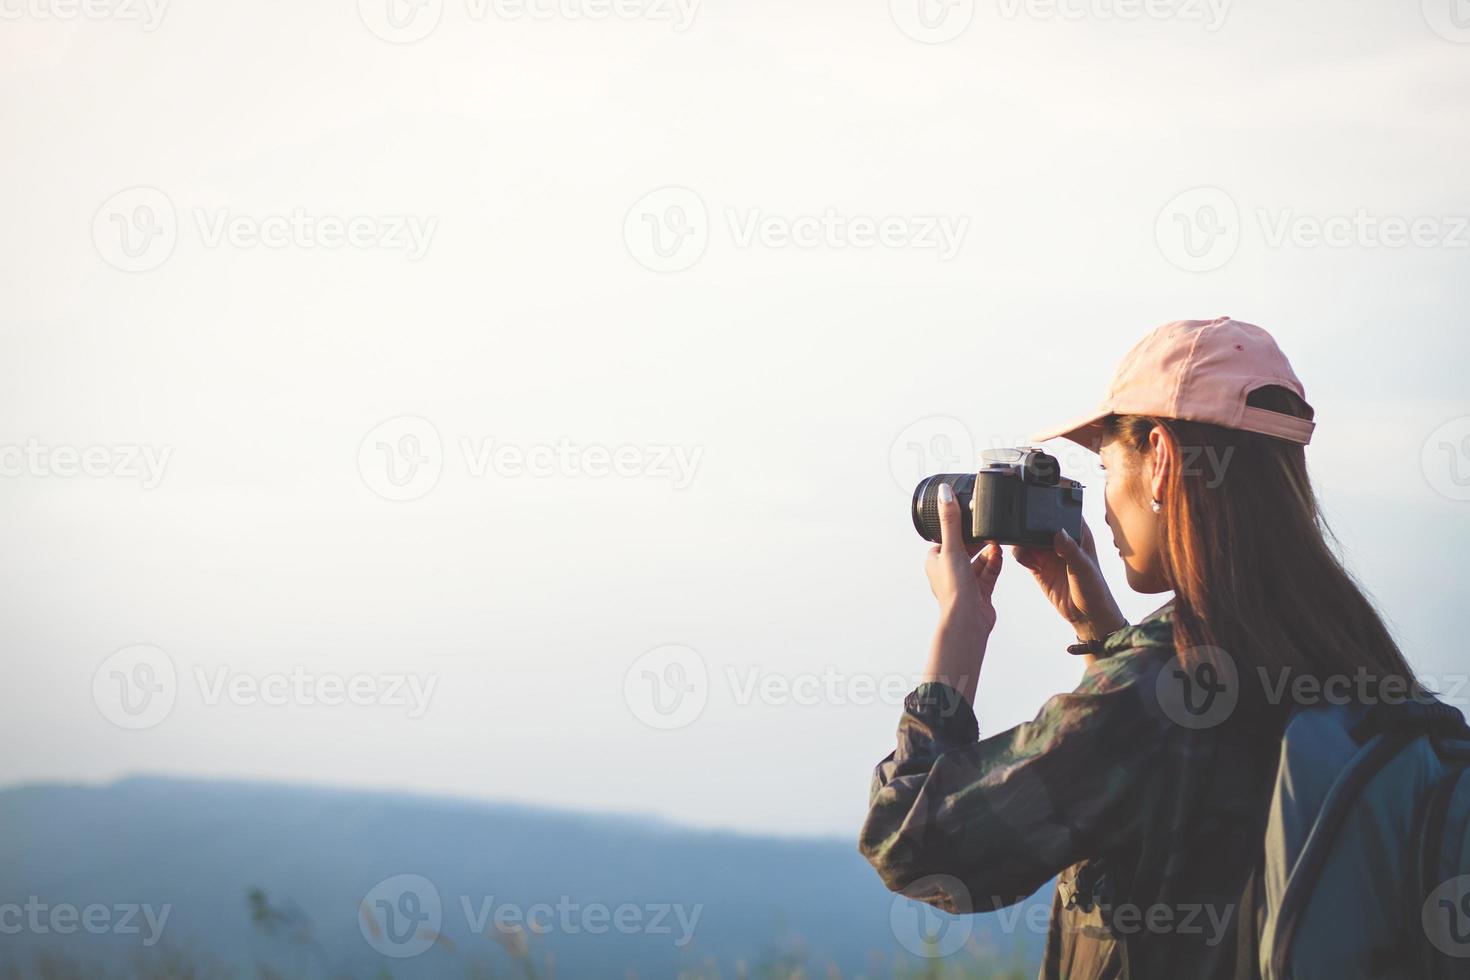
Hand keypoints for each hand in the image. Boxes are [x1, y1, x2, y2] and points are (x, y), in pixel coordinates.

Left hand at [924, 483, 1003, 630]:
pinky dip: (994, 564)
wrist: (968, 619)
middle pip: (966, 548)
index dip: (959, 528)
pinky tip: (1000, 556)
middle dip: (978, 541)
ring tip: (996, 544)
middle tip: (988, 531)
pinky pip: (989, 572)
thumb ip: (950, 519)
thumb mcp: (952, 547)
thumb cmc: (954, 587)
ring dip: (988, 552)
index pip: (946, 538)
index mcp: (936, 561)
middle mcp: (948, 571)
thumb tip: (944, 492)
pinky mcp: (980, 592)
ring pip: (979, 560)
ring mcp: (965, 582)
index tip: (971, 518)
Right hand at [1011, 520, 1126, 640]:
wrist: (1086, 614)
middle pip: (1038, 523)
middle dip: (1029, 527)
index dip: (1049, 508)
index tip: (1037, 508)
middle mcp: (1061, 539)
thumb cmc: (1094, 589)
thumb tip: (1058, 533)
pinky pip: (1023, 554)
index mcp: (1077, 532)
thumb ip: (1070, 550)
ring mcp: (1048, 552)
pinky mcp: (1037, 565)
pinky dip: (1021, 557)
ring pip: (1027, 538)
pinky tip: (1032, 566)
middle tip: (1027, 537)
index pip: (1061, 512)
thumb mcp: (1084, 568)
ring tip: (1031, 557)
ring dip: (1023, 543)